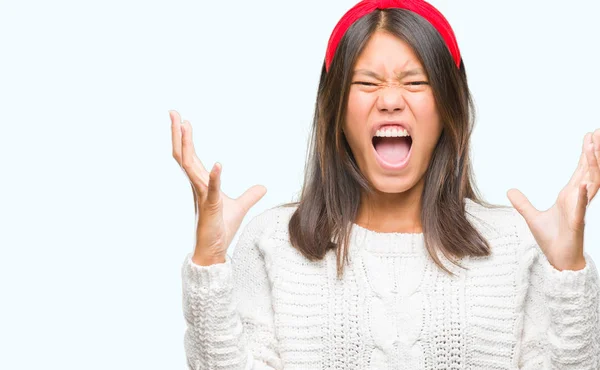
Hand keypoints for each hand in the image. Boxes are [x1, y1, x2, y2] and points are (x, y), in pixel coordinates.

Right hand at [170, 110, 266, 264]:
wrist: (214, 251)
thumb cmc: (221, 229)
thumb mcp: (240, 207)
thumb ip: (250, 195)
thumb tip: (263, 186)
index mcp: (201, 183)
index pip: (190, 156)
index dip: (184, 138)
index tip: (180, 119)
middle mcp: (197, 186)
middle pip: (183, 155)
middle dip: (178, 133)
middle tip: (173, 112)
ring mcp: (201, 196)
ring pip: (190, 166)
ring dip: (188, 145)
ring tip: (185, 125)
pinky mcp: (210, 208)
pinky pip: (211, 189)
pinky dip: (215, 176)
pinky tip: (218, 163)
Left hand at [507, 129, 599, 270]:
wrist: (558, 259)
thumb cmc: (552, 239)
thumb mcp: (532, 217)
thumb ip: (522, 203)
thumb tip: (509, 190)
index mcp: (571, 195)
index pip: (581, 169)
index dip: (586, 153)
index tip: (590, 135)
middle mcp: (578, 199)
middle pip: (590, 171)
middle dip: (594, 152)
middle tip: (597, 132)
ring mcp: (579, 210)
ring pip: (590, 183)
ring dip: (592, 166)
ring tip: (593, 147)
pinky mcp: (576, 223)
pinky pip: (581, 207)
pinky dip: (583, 196)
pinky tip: (584, 184)